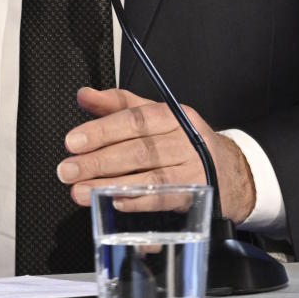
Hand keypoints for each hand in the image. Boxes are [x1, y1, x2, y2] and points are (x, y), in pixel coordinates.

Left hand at [56, 86, 255, 224]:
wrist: (230, 172)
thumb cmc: (182, 142)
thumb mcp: (155, 116)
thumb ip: (118, 105)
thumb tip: (84, 96)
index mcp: (172, 115)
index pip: (135, 118)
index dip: (102, 129)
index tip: (73, 141)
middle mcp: (185, 139)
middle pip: (138, 149)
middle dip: (98, 160)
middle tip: (67, 170)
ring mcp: (194, 169)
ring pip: (149, 176)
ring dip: (110, 185)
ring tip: (80, 191)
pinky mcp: (197, 196)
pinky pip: (164, 199)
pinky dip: (138, 201)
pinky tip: (114, 202)